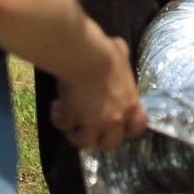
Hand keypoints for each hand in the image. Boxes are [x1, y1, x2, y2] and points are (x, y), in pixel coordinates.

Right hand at [50, 34, 146, 149]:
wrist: (86, 58)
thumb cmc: (106, 53)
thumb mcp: (122, 56)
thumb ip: (122, 62)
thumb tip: (118, 49)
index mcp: (130, 105)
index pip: (137, 128)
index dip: (127, 129)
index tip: (117, 123)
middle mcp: (114, 119)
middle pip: (110, 144)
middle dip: (99, 137)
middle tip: (89, 124)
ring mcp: (93, 122)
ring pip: (84, 142)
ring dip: (75, 133)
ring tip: (68, 118)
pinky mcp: (72, 119)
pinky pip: (63, 126)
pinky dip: (58, 118)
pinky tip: (56, 106)